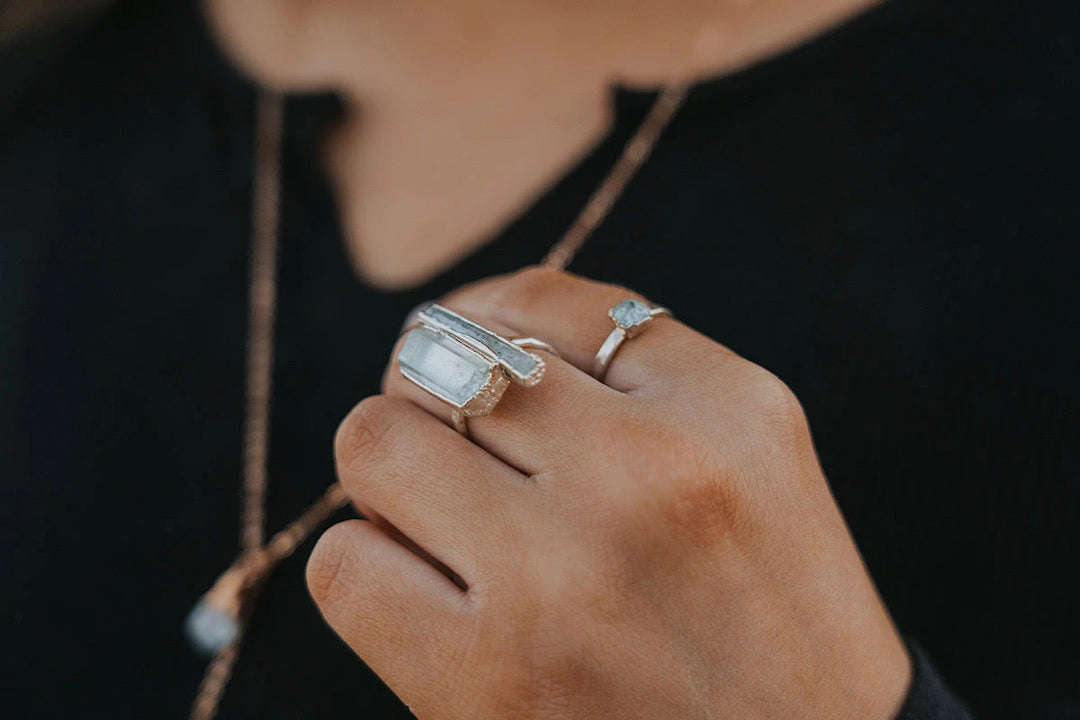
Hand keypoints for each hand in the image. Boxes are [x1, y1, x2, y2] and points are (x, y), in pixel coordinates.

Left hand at [307, 267, 910, 719]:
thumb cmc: (766, 615)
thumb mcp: (751, 460)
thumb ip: (634, 379)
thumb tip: (466, 327)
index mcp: (727, 408)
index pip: (539, 299)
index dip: (481, 316)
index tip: (473, 356)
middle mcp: (650, 472)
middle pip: (443, 354)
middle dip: (428, 390)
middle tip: (455, 445)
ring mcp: (562, 574)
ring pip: (374, 439)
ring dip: (389, 474)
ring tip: (438, 519)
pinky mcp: (487, 680)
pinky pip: (344, 565)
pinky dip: (368, 568)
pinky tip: (426, 595)